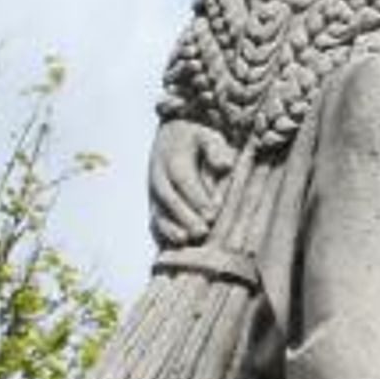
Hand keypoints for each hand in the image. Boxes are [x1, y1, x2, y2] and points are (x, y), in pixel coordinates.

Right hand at [148, 119, 234, 248]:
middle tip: (202, 231)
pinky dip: (164, 231)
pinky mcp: (155, 203)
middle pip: (169, 197)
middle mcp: (159, 174)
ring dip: (171, 227)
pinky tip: (178, 242)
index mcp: (173, 156)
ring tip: (187, 239)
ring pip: (158, 210)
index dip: (196, 197)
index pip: (183, 178)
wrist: (172, 136)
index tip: (211, 213)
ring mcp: (154, 190)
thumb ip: (216, 150)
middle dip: (185, 216)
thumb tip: (225, 165)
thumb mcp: (209, 136)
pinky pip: (155, 219)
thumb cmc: (197, 139)